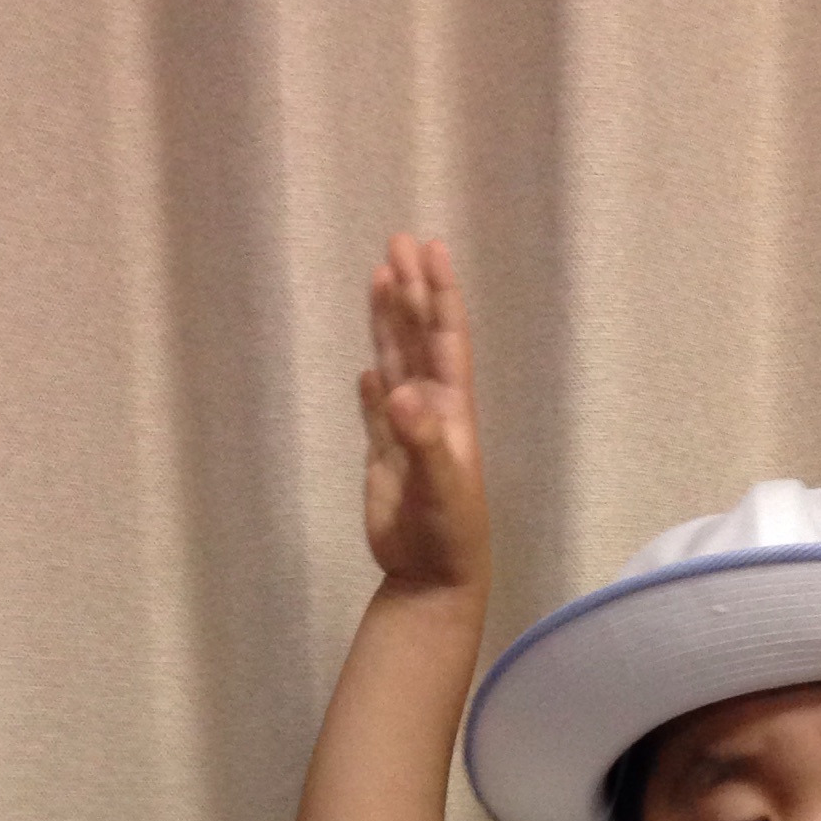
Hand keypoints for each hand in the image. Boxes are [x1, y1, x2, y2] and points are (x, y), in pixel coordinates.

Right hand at [359, 234, 488, 594]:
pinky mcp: (386, 459)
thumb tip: (397, 393)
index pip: (445, 338)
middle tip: (399, 240)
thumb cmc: (448, 534)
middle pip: (419, 338)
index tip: (428, 249)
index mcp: (452, 410)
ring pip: (397, 363)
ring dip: (389, 323)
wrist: (433, 580)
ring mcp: (407, 433)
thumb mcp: (441, 487)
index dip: (438, 294)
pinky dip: (372, 388)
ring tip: (380, 277)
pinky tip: (368, 370)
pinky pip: (377, 411)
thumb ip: (421, 441)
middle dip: (411, 291)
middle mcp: (432, 412)